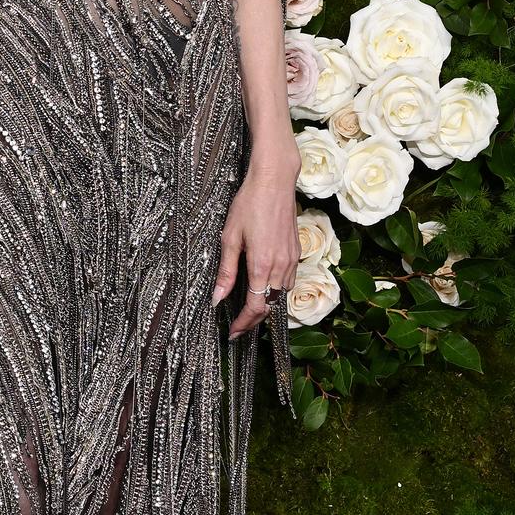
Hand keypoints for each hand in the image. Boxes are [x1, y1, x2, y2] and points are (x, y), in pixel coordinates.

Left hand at [211, 160, 297, 340]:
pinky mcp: (297, 252)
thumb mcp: (230, 238)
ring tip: (249, 310)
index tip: (233, 332)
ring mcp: (292, 260)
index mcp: (261, 265)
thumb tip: (217, 299)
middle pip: (270, 306)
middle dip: (254, 320)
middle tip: (238, 327)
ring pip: (281, 295)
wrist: (274, 182)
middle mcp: (280, 266)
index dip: (244, 324)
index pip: (255, 307)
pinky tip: (265, 287)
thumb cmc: (249, 205)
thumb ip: (226, 272)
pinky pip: (288, 281)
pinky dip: (276, 291)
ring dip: (267, 305)